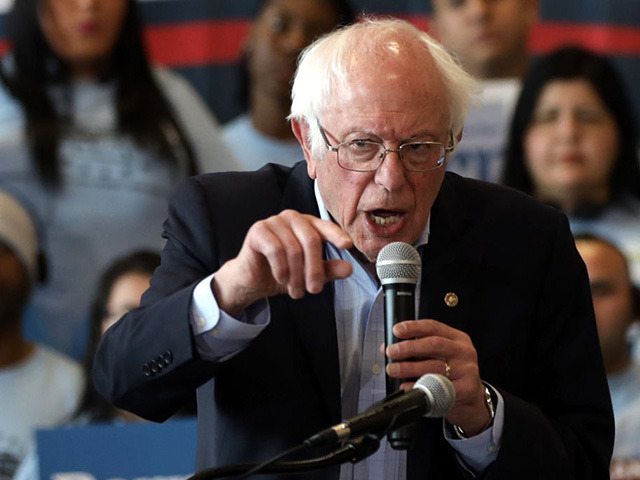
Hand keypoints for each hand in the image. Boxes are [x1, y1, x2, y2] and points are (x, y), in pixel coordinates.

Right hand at [212, 210, 353, 316]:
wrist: (253, 280)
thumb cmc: (282, 272)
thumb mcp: (309, 274)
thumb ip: (329, 269)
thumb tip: (349, 268)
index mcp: (308, 224)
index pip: (326, 227)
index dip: (337, 235)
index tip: (348, 246)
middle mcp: (292, 218)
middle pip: (311, 240)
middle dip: (314, 269)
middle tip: (314, 290)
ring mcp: (275, 221)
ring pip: (293, 248)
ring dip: (296, 275)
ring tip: (296, 291)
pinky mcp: (259, 230)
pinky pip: (275, 249)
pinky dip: (281, 268)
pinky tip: (281, 279)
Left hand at [385, 320, 490, 435]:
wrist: (471, 400)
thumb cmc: (450, 374)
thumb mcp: (438, 356)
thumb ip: (416, 349)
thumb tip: (386, 347)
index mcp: (457, 338)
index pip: (433, 327)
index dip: (413, 327)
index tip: (396, 330)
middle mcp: (464, 351)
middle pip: (434, 344)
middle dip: (409, 347)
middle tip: (391, 352)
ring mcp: (467, 369)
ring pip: (434, 366)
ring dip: (409, 368)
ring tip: (393, 369)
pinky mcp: (467, 388)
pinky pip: (438, 387)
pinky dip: (418, 386)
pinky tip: (406, 386)